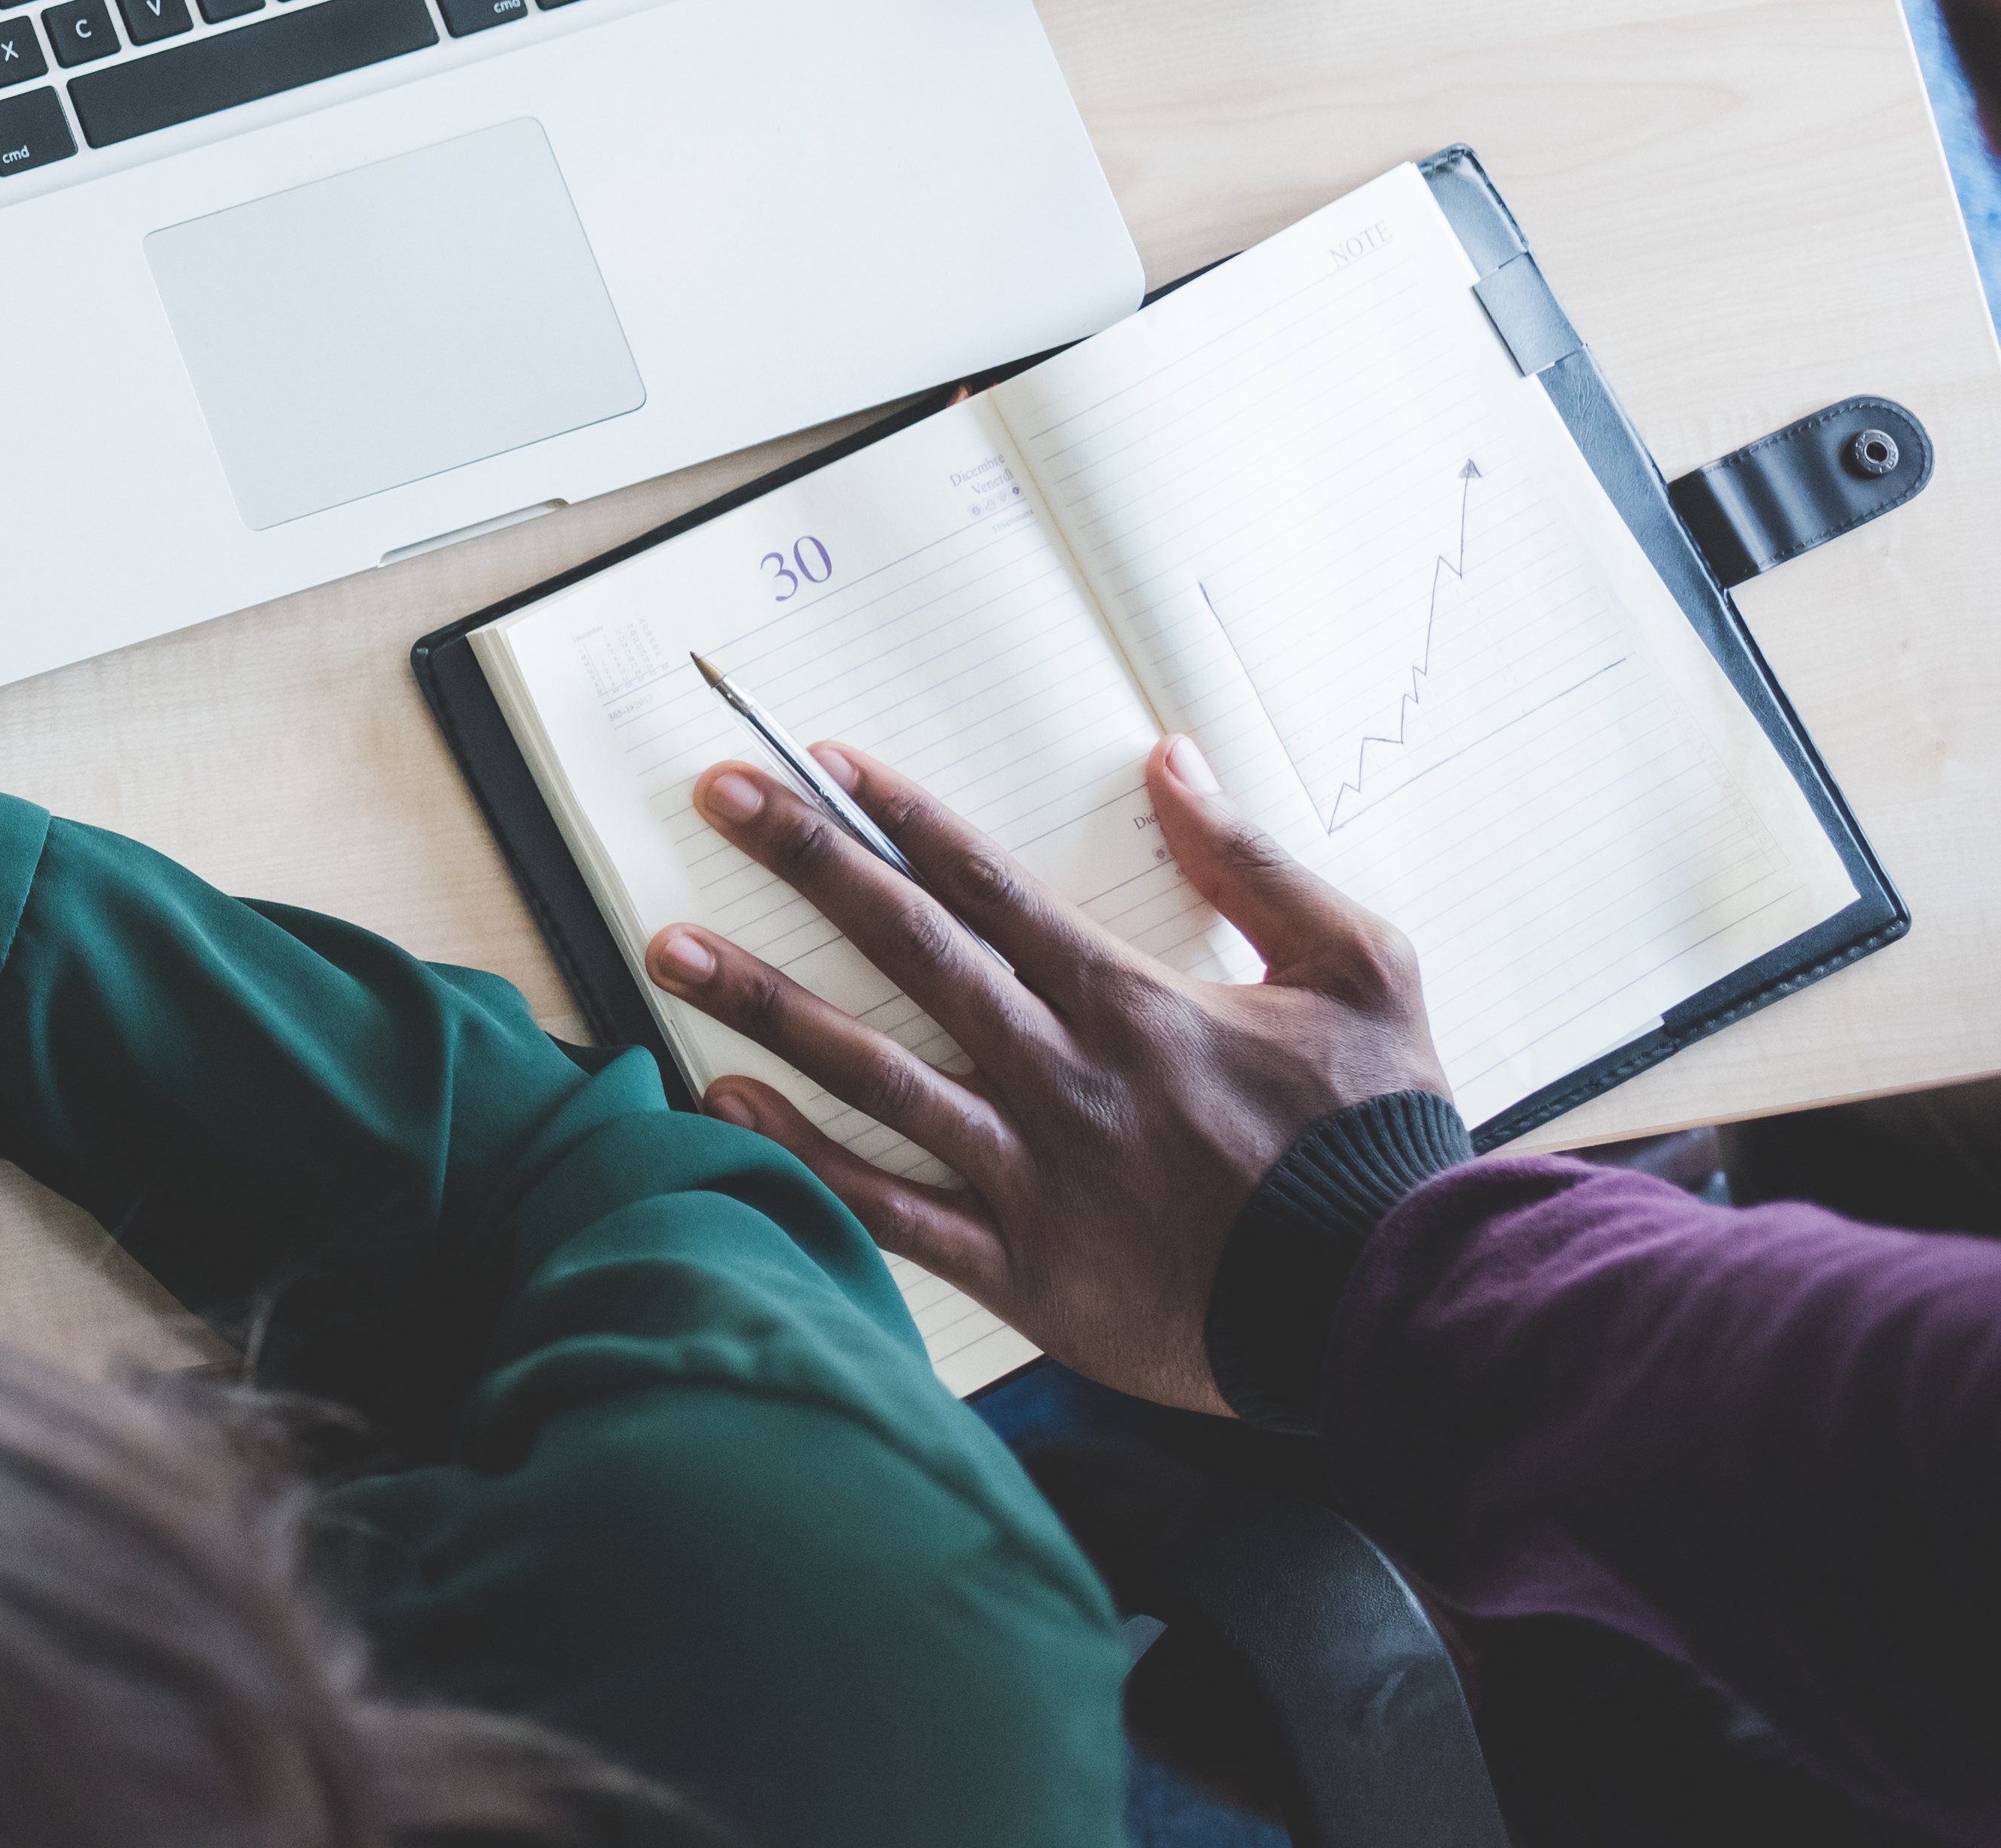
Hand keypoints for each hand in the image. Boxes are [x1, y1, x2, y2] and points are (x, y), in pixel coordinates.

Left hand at [646, 733, 1448, 1409]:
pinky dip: (805, 1157)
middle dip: (807, 863)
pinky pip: (891, 1208)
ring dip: (766, 1005)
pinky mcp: (1026, 1270)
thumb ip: (1254, 863)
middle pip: (912, 948)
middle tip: (716, 797)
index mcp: (1132, 1002)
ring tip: (671, 946)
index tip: (819, 762)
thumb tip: (1173, 760)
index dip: (897, 817)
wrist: (1395, 1307)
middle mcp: (1065, 1076)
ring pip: (876, 1072)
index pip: (987, 883)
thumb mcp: (1359, 970)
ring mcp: (1035, 1174)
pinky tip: (724, 1106)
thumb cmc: (1380, 1142)